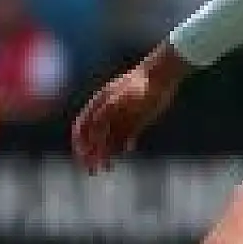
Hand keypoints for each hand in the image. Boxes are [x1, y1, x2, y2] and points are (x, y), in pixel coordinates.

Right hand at [71, 43, 186, 173]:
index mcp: (101, 101)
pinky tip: (127, 149)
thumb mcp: (126, 95)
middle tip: (91, 170)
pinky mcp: (138, 120)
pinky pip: (127, 136)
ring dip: (105, 153)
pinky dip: (124, 145)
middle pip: (94, 135)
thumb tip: (94, 121)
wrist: (163, 73)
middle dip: (89, 153)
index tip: (80, 155)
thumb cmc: (143, 82)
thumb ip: (110, 108)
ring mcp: (124, 115)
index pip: (83, 124)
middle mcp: (109, 110)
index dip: (79, 141)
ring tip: (106, 168)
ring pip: (110, 138)